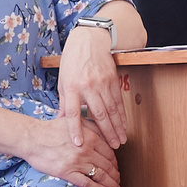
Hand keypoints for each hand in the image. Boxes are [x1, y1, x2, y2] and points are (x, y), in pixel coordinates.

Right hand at [21, 114, 120, 186]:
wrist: (32, 138)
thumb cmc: (51, 129)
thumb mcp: (75, 121)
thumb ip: (91, 127)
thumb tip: (104, 133)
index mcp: (90, 137)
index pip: (109, 153)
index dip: (115, 163)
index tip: (116, 168)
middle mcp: (87, 150)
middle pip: (107, 165)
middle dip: (115, 175)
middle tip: (118, 181)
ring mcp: (77, 162)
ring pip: (100, 175)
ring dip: (111, 184)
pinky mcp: (67, 172)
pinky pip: (87, 183)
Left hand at [57, 24, 129, 151]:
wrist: (89, 39)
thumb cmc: (73, 61)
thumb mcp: (63, 80)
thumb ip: (64, 101)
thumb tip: (61, 121)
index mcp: (71, 87)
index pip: (72, 113)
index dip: (75, 129)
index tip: (79, 144)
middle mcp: (87, 86)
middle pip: (98, 114)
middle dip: (106, 133)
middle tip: (113, 147)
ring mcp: (102, 83)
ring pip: (112, 109)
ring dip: (117, 126)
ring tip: (121, 140)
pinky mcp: (113, 79)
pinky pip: (118, 100)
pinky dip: (122, 114)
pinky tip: (124, 124)